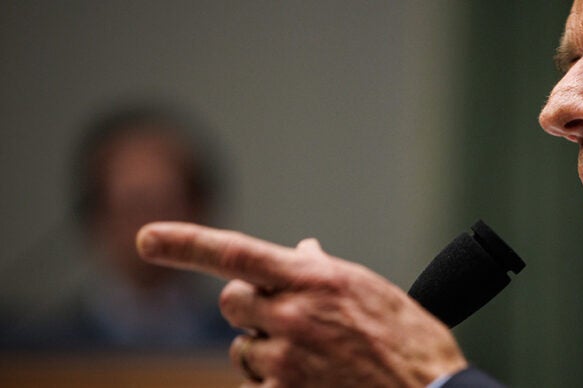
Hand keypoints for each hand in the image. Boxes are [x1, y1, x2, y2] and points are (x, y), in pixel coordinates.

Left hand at [136, 222, 467, 386]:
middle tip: (282, 315)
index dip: (185, 243)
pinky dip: (272, 384)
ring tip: (312, 359)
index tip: (146, 239)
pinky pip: (253, 387)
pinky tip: (311, 382)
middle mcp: (293, 316)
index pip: (236, 252)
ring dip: (264, 349)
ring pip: (241, 348)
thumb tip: (299, 250)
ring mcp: (285, 361)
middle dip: (250, 306)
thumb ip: (323, 270)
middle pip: (232, 301)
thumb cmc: (408, 340)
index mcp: (315, 279)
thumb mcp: (369, 290)